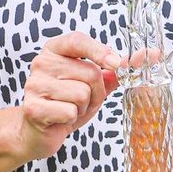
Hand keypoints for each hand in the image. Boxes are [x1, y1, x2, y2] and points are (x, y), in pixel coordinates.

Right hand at [17, 32, 119, 160]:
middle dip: (96, 93)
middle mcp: (41, 62)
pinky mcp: (33, 107)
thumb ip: (113, 72)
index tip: (115, 63)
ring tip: (70, 109)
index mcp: (54, 50)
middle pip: (90, 73)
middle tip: (82, 101)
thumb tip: (139, 58)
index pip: (77, 40)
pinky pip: (71, 112)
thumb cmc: (67, 103)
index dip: (99, 51)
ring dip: (84, 107)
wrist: (40, 131)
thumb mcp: (92, 85)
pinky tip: (60, 119)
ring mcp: (35, 84)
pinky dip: (72, 119)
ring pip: (82, 94)